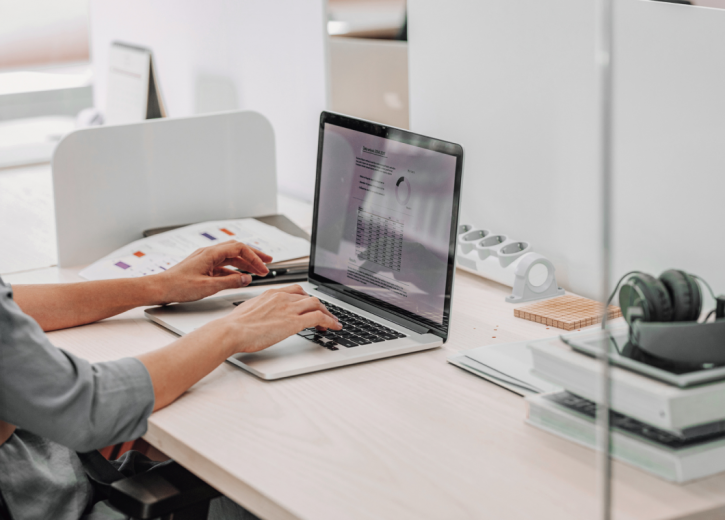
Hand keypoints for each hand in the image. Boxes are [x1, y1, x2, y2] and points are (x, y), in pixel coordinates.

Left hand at [153, 240, 272, 303]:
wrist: (158, 289)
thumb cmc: (177, 286)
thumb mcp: (208, 287)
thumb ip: (230, 282)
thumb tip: (247, 279)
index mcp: (210, 254)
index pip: (239, 249)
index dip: (254, 258)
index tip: (264, 268)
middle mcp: (209, 253)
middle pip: (237, 249)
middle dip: (254, 255)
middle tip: (268, 261)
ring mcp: (206, 260)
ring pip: (231, 258)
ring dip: (246, 263)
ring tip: (258, 270)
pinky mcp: (203, 267)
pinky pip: (223, 266)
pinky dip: (235, 271)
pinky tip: (241, 278)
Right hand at [220, 285, 341, 353]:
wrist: (231, 330)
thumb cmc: (235, 325)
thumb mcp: (249, 311)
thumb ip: (260, 310)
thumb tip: (262, 317)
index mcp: (271, 294)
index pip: (296, 290)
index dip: (306, 298)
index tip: (310, 305)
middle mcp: (282, 297)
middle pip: (309, 297)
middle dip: (320, 306)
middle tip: (325, 315)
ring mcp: (289, 308)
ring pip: (317, 304)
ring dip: (328, 313)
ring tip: (333, 322)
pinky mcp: (294, 321)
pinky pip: (319, 317)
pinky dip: (330, 321)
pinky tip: (334, 327)